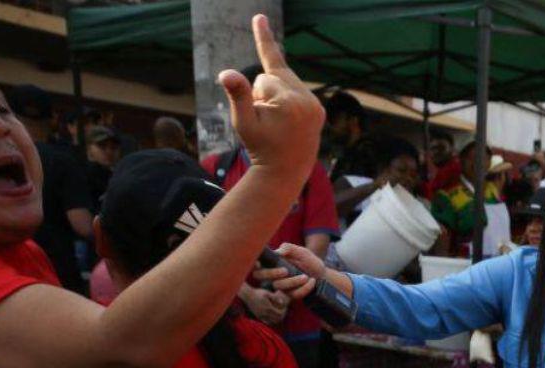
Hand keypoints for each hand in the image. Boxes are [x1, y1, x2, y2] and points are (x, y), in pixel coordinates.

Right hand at [218, 16, 323, 184]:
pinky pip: (297, 92)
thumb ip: (238, 95)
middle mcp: (305, 99)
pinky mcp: (319, 110)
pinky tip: (286, 120)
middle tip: (265, 121)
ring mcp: (314, 105)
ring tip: (276, 124)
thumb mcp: (243, 124)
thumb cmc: (260, 149)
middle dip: (263, 93)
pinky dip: (287, 101)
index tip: (259, 16)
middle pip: (274, 76)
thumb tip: (226, 73)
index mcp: (286, 101)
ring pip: (285, 84)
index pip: (266, 70)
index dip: (262, 38)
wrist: (284, 173)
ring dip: (275, 98)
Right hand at [241, 285, 289, 325]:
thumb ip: (275, 298)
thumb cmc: (257, 293)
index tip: (285, 308)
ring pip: (272, 322)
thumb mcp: (267, 293)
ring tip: (278, 315)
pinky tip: (272, 317)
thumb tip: (282, 302)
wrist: (247, 295)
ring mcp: (261, 316)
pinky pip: (266, 322)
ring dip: (276, 319)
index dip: (284, 312)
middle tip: (283, 311)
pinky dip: (270, 321)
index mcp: (268, 308)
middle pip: (277, 319)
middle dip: (281, 316)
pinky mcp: (258, 316)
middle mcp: (265, 313)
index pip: (279, 314)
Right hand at [251, 242, 326, 302]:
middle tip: (285, 270)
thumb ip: (290, 248)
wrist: (321, 274)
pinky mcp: (290, 294)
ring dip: (293, 281)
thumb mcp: (301, 251)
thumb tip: (279, 251)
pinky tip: (312, 281)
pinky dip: (304, 288)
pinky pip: (293, 294)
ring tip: (306, 276)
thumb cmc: (308, 261)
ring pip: (278, 285)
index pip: (256, 263)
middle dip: (271, 273)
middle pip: (259, 275)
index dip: (252, 263)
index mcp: (273, 262)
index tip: (257, 263)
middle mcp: (273, 274)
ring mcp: (281, 285)